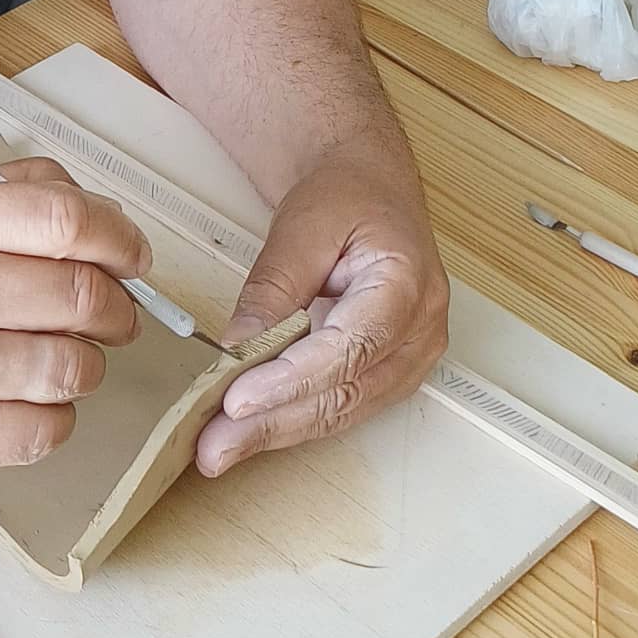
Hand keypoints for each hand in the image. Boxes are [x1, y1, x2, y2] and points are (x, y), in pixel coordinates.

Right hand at [0, 159, 147, 476]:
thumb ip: (14, 196)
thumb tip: (104, 217)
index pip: (64, 219)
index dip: (120, 239)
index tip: (133, 258)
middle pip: (82, 298)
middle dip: (117, 311)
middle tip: (112, 316)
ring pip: (73, 369)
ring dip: (83, 366)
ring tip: (58, 358)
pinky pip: (45, 431)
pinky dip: (53, 418)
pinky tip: (27, 399)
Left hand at [195, 139, 447, 476]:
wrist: (370, 190)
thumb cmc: (346, 198)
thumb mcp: (302, 226)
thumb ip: (273, 288)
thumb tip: (238, 347)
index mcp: (409, 283)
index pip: (350, 348)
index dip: (292, 380)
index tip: (237, 398)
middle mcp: (422, 329)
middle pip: (347, 392)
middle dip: (275, 421)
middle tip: (215, 444)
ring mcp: (413, 355)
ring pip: (345, 411)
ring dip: (280, 431)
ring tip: (221, 447)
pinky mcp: (392, 371)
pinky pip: (344, 406)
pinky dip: (294, 420)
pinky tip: (253, 432)